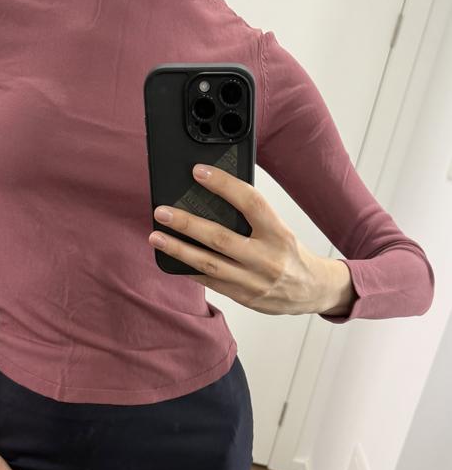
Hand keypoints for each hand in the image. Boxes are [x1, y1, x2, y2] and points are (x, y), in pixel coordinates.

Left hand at [148, 163, 335, 316]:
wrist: (312, 291)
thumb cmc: (290, 253)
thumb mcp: (280, 230)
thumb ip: (252, 217)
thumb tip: (213, 196)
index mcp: (278, 233)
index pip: (250, 202)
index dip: (223, 185)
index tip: (199, 172)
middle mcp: (266, 258)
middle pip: (220, 238)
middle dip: (187, 224)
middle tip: (162, 212)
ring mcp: (253, 281)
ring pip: (209, 264)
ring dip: (178, 250)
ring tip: (156, 237)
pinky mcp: (243, 297)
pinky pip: (210, 281)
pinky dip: (188, 269)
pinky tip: (171, 259)